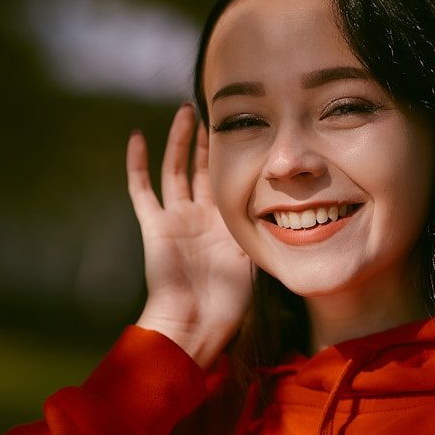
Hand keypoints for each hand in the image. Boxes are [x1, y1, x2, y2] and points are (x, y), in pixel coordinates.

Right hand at [127, 104, 252, 367]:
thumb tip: (297, 210)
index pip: (230, 179)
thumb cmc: (230, 301)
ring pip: (175, 169)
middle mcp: (200, 217)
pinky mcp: (155, 225)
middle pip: (202, 168)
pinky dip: (137, 164)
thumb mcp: (258, 257)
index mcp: (225, 224)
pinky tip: (138, 137)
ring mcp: (176, 219)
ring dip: (179, 141)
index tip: (246, 127)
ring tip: (186, 111)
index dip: (234, 155)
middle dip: (207, 140)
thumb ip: (266, 231)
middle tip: (212, 110)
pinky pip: (142, 189)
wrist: (198, 324)